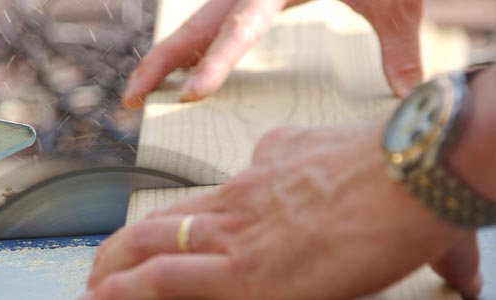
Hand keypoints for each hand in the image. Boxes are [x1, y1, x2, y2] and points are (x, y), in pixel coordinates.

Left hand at [83, 122, 481, 299]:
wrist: (405, 173)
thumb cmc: (385, 167)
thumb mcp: (324, 146)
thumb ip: (295, 150)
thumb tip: (282, 146)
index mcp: (259, 177)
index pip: (200, 201)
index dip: (173, 223)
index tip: (162, 237)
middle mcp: (237, 202)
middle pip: (163, 219)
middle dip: (126, 245)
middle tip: (106, 263)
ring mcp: (236, 236)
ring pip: (152, 245)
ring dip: (116, 267)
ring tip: (94, 286)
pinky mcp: (245, 272)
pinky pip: (167, 278)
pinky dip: (129, 289)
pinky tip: (106, 298)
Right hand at [122, 0, 423, 109]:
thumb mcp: (392, 0)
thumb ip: (398, 46)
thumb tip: (413, 95)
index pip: (239, 29)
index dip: (214, 65)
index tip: (191, 95)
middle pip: (194, 28)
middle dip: (159, 64)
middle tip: (131, 100)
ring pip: (194, 26)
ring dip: (165, 59)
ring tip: (139, 93)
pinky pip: (209, 26)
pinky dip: (188, 51)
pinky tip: (178, 73)